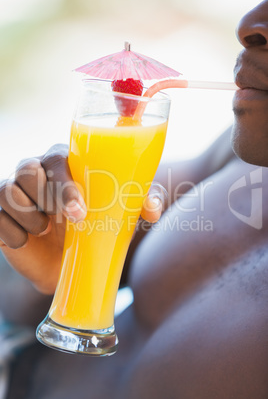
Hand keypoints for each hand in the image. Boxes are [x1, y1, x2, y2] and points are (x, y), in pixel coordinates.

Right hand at [0, 144, 165, 293]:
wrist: (69, 260)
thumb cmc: (96, 227)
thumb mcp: (121, 214)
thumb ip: (139, 202)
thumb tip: (153, 211)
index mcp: (64, 164)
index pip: (58, 159)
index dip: (66, 185)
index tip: (80, 213)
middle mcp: (36, 171)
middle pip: (28, 169)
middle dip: (49, 198)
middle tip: (70, 222)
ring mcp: (15, 192)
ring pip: (8, 189)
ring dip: (29, 216)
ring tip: (45, 230)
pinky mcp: (1, 213)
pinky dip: (12, 231)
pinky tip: (27, 240)